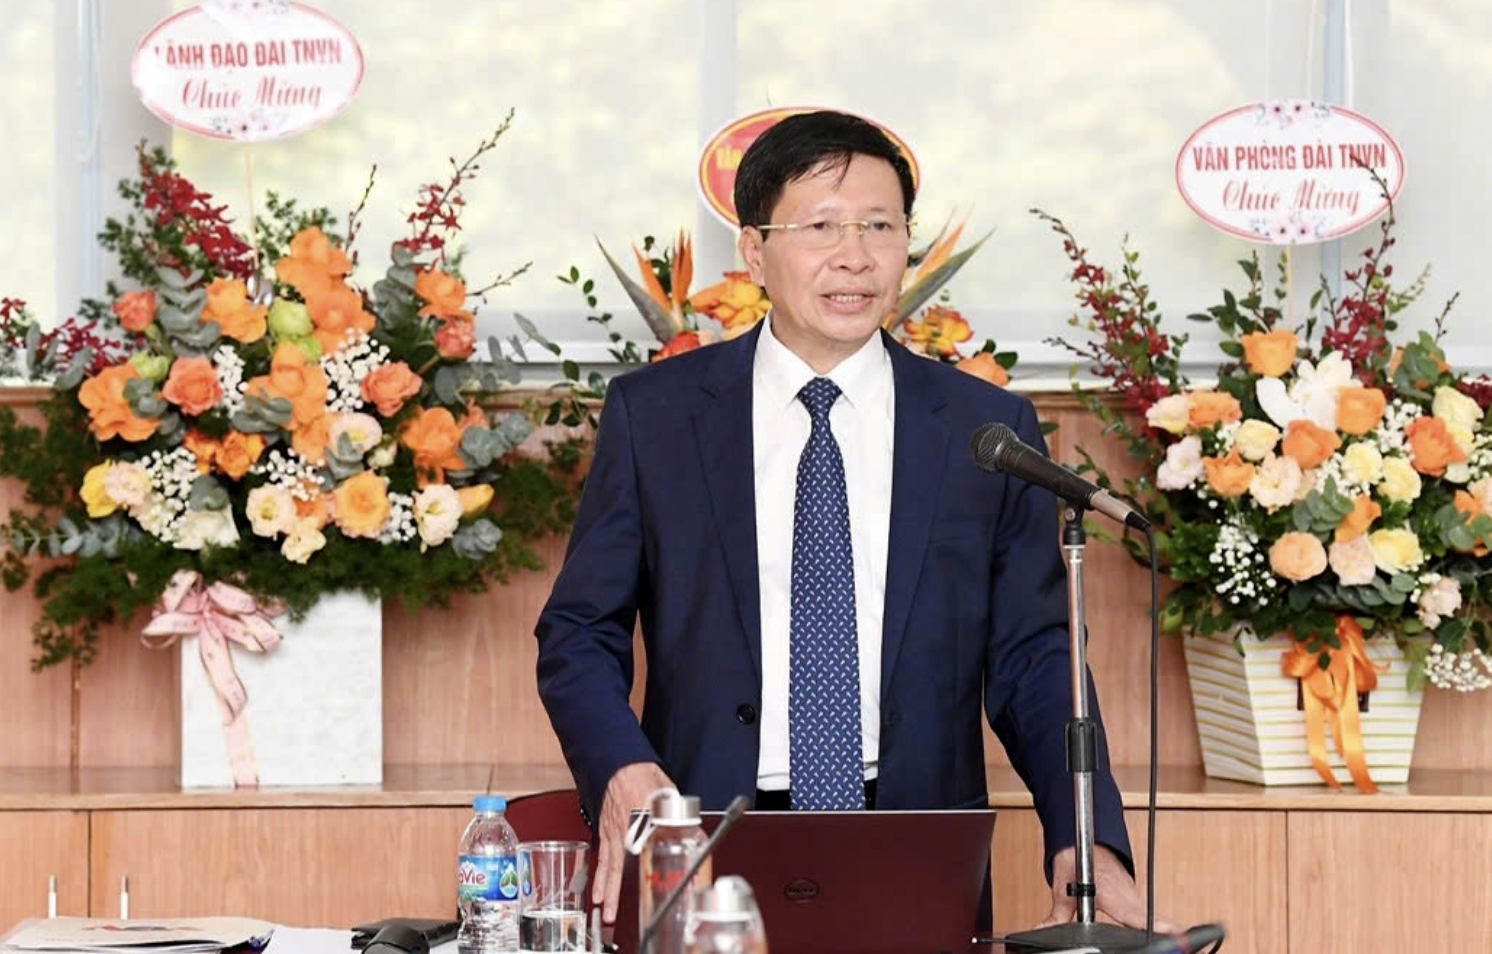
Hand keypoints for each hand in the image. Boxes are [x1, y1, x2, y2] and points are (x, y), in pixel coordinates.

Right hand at [592, 760, 673, 924]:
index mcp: (642, 823)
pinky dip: (599, 874)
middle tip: (614, 915)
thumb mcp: (669, 795)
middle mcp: (625, 831)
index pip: (648, 854)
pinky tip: (598, 888)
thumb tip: (696, 833)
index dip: (650, 875)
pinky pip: (602, 856)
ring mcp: (613, 832)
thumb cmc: (643, 776)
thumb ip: (680, 817)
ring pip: (608, 865)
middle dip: (617, 894)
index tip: (653, 896)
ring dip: (606, 889)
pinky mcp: (606, 830)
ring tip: (604, 909)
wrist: (621, 764)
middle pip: (620, 868)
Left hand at [1038, 844, 1177, 934]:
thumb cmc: (1076, 856)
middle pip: (1147, 919)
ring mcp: (1132, 896)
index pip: (1134, 912)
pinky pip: (1144, 915)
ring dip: (1163, 928)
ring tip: (1182, 942)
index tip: (1174, 932)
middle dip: (1164, 931)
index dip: (1154, 924)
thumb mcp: (1062, 886)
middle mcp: (1126, 894)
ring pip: (1148, 916)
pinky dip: (1156, 924)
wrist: (1083, 837)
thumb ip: (1058, 913)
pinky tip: (1170, 935)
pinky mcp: (1132, 899)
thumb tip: (1045, 930)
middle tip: (1183, 943)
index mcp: (1110, 889)